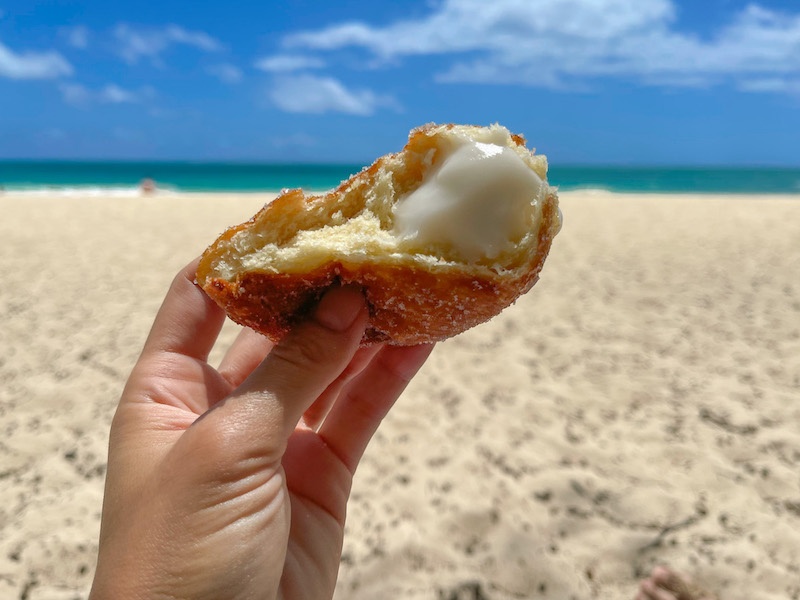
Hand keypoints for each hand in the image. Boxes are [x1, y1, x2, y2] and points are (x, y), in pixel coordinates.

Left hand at [90, 260, 433, 599]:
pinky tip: (420, 339)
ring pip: (326, 367)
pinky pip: (357, 412)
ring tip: (406, 281)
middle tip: (369, 244)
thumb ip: (289, 370)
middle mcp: (219, 407)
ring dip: (364, 328)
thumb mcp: (227, 447)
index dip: (244, 256)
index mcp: (165, 391)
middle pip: (274, 328)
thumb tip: (344, 300)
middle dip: (319, 288)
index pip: (200, 299)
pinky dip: (388, 375)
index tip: (296, 219)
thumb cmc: (179, 559)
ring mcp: (273, 440)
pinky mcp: (319, 474)